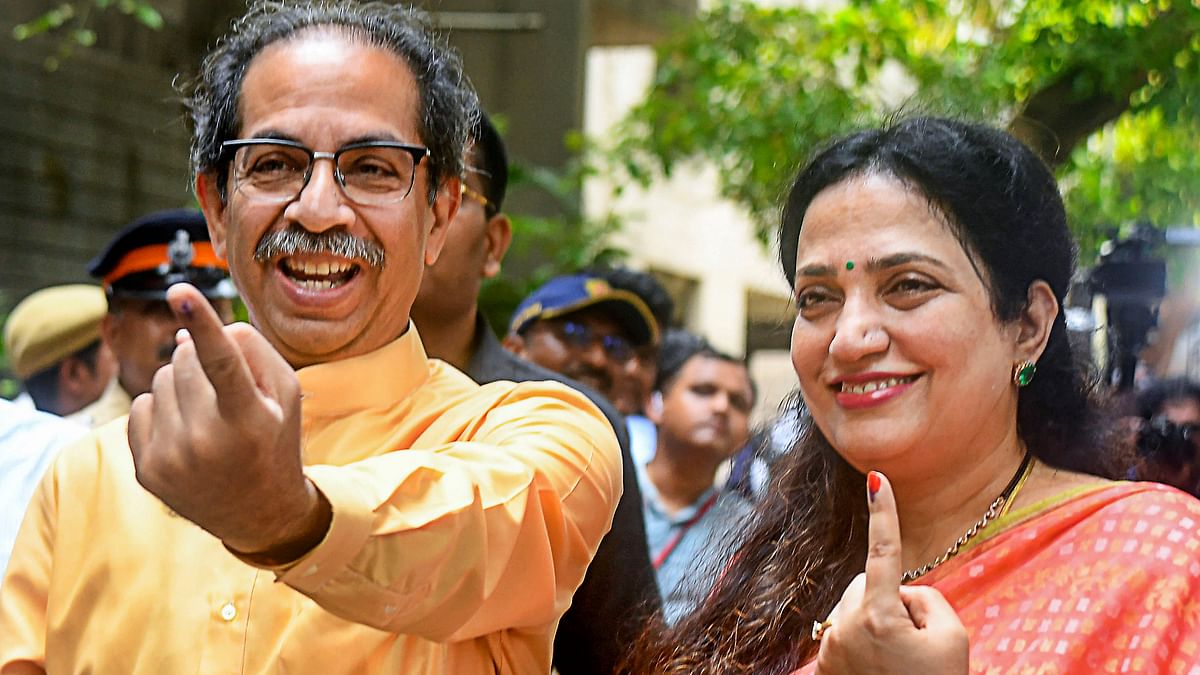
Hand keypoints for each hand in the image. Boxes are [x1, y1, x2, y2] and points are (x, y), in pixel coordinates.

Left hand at [127, 283, 328, 558]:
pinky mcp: (147, 470)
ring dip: (182, 385)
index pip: (222, 362)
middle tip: (225, 394)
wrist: (260, 514)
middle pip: (186, 360)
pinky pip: (141, 405)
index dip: (202, 322)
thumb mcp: (285, 394)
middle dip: (201, 362)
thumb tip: (191, 329)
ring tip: (208, 417)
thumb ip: (253, 351)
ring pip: (160, 379)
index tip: (180, 289)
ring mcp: (172, 458)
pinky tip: (185, 433)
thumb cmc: (275, 440)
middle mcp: (206, 440)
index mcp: (248, 419)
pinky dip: (162, 409)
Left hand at [813, 471, 967, 674]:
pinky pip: (845, 631)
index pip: (884, 551)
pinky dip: (864, 641)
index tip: (877, 478)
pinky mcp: (822, 661)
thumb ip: (928, 598)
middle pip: (871, 583)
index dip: (884, 513)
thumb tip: (901, 588)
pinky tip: (879, 668)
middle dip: (893, 599)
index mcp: (878, 615)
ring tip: (897, 662)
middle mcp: (845, 625)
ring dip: (877, 620)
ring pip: (857, 606)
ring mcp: (829, 644)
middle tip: (917, 643)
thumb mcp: (953, 638)